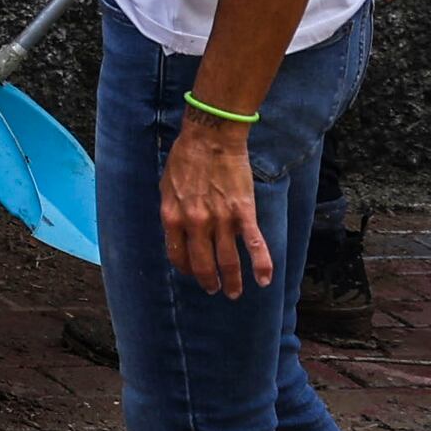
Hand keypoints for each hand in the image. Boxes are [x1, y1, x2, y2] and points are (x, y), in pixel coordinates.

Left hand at [159, 111, 271, 299]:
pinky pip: (254, 245)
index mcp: (172, 217)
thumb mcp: (166, 187)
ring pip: (227, 261)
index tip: (193, 274)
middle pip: (202, 264)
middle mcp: (195, 223)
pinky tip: (264, 280)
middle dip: (208, 282)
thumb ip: (172, 213)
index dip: (186, 269)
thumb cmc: (185, 159)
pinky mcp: (243, 213)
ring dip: (232, 281)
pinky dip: (261, 265)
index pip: (178, 256)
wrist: (210, 138)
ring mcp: (220, 220)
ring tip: (234, 293)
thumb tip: (176, 233)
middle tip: (214, 290)